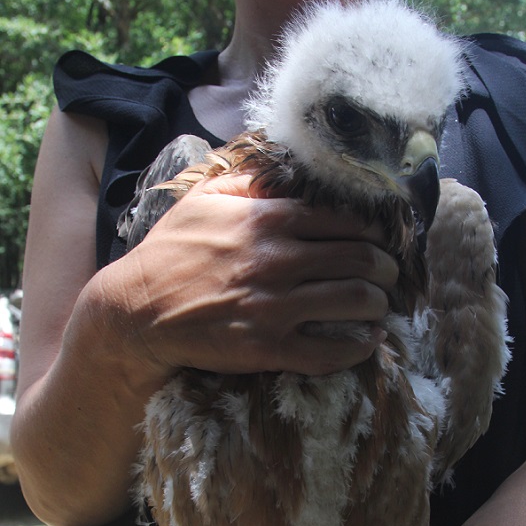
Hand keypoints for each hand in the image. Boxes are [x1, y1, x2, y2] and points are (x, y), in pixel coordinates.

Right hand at [97, 173, 398, 379]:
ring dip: (378, 304)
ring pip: (353, 301)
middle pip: (358, 259)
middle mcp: (278, 260)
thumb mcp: (201, 201)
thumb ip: (247, 183)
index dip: (373, 232)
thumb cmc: (170, 253)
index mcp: (267, 221)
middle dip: (385, 268)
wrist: (137, 311)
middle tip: (388, 274)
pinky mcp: (267, 347)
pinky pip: (328, 351)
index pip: (343, 221)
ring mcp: (274, 306)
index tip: (380, 240)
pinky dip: (358, 348)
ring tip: (379, 306)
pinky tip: (367, 342)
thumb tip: (282, 174)